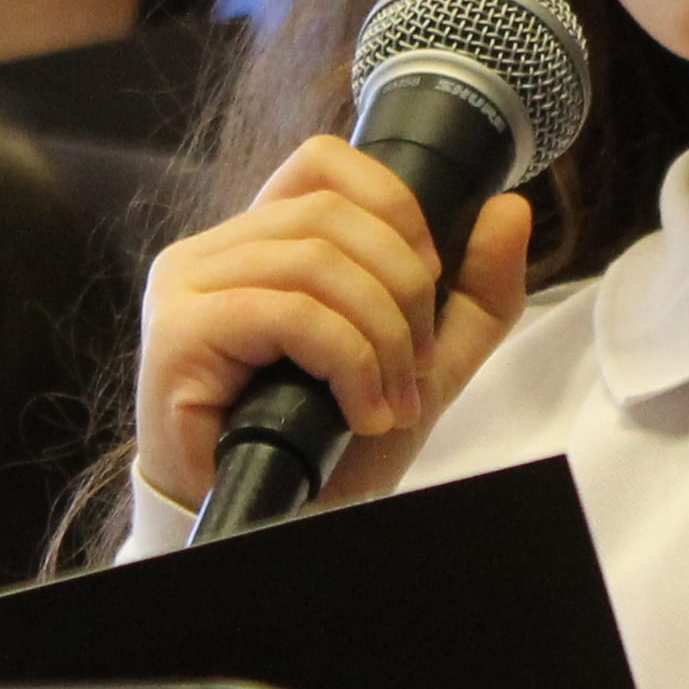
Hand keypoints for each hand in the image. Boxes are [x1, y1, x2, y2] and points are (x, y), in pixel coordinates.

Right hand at [135, 136, 535, 510]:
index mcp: (260, 242)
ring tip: (391, 402)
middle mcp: (212, 251)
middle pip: (333, 214)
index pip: (323, 163)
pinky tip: (360, 411)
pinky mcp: (180, 333)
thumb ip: (472, 291)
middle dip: (404, 291)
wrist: (273, 525)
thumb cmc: (325, 446)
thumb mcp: (421, 364)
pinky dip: (349, 361)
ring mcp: (188, 287)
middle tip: (418, 368)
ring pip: (317, 262)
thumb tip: (508, 208)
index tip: (429, 277)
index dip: (393, 204)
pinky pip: (291, 313)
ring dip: (381, 337)